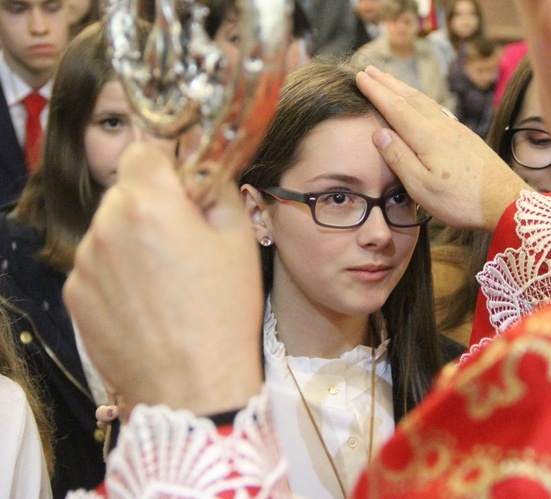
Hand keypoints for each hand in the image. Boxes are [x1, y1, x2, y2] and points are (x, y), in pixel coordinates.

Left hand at [63, 143, 263, 415]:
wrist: (193, 385)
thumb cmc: (225, 311)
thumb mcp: (240, 239)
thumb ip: (218, 188)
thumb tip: (203, 169)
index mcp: (150, 203)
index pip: (144, 150)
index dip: (167, 163)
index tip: (184, 186)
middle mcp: (106, 224)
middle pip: (125, 190)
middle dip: (152, 202)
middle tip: (183, 239)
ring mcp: (84, 262)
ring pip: (109, 227)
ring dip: (132, 236)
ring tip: (164, 278)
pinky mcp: (75, 294)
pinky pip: (97, 263)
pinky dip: (117, 270)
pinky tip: (145, 301)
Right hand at [356, 66, 530, 231]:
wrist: (506, 202)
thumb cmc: (462, 202)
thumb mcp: (422, 188)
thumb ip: (399, 159)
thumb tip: (379, 134)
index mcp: (428, 138)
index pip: (395, 108)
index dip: (376, 92)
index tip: (359, 77)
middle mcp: (442, 127)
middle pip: (410, 98)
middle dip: (387, 83)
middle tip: (369, 69)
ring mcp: (457, 130)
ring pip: (425, 101)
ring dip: (404, 88)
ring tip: (389, 80)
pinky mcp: (466, 137)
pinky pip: (437, 109)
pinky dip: (421, 99)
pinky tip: (421, 102)